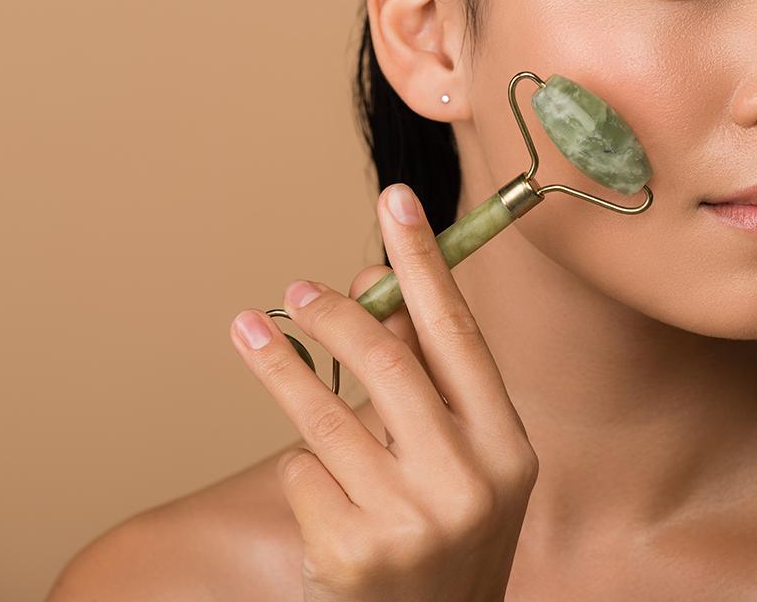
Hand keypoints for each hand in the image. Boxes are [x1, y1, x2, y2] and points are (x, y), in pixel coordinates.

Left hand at [229, 183, 539, 601]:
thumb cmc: (446, 535)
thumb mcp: (460, 462)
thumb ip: (426, 384)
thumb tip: (371, 287)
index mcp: (507, 447)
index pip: (458, 335)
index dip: (424, 264)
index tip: (396, 201)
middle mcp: (468, 482)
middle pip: (387, 362)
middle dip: (336, 313)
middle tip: (298, 288)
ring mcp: (410, 522)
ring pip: (324, 415)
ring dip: (280, 367)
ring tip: (249, 332)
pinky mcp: (351, 555)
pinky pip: (301, 474)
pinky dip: (301, 471)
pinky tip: (322, 497)